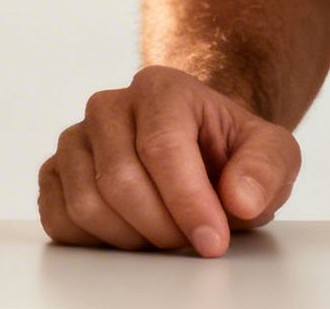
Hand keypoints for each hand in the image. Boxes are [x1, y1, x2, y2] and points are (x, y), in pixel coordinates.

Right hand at [39, 65, 298, 254]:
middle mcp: (109, 106)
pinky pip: (58, 218)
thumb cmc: (229, 151)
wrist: (200, 150)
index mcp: (160, 88)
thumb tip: (239, 199)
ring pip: (85, 204)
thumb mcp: (273, 151)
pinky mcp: (56, 171)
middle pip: (118, 181)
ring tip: (163, 234)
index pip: (161, 146)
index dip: (187, 202)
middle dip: (162, 227)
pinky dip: (96, 241)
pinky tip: (130, 234)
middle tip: (192, 240)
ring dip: (131, 238)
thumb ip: (266, 168)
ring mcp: (76, 138)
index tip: (214, 240)